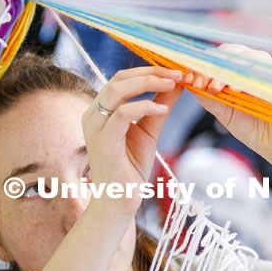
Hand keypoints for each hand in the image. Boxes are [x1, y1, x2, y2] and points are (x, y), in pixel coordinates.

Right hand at [81, 66, 182, 213]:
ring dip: (149, 83)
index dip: (149, 70)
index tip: (175, 71)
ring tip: (173, 85)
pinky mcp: (103, 142)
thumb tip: (177, 85)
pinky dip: (144, 107)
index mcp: (101, 109)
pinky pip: (122, 115)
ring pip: (118, 90)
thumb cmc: (130, 167)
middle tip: (178, 74)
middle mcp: (93, 114)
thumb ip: (159, 107)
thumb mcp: (149, 130)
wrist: (119, 200)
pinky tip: (162, 109)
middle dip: (152, 72)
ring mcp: (95, 127)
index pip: (122, 78)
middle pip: (120, 78)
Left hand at [189, 44, 271, 163]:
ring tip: (215, 88)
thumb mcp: (224, 113)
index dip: (201, 66)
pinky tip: (234, 89)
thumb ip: (208, 97)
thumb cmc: (254, 129)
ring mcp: (267, 68)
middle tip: (200, 83)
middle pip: (228, 52)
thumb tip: (189, 82)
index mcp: (238, 72)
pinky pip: (262, 67)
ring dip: (225, 69)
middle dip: (210, 66)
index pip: (217, 58)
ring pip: (244, 55)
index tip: (190, 79)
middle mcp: (253, 66)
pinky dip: (245, 75)